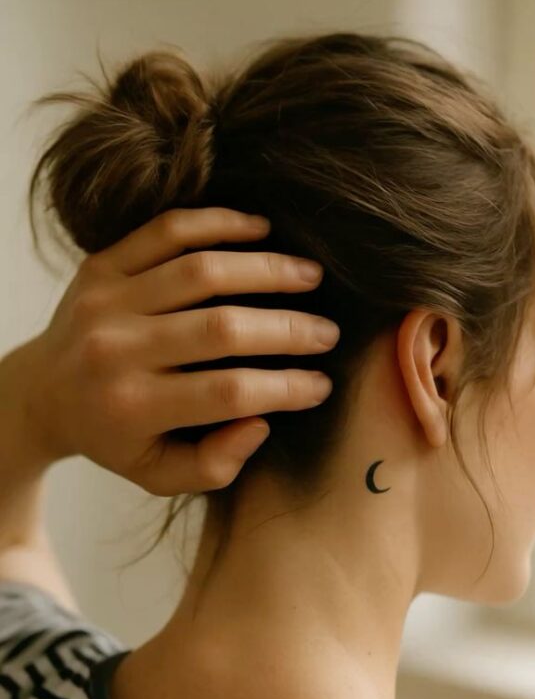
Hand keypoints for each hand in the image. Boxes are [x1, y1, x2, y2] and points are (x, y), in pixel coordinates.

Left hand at [20, 207, 338, 494]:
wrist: (43, 393)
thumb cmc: (115, 438)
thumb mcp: (158, 474)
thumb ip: (214, 464)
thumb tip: (261, 422)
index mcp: (133, 408)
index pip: (228, 393)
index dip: (286, 387)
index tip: (322, 384)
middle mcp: (116, 351)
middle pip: (222, 329)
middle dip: (288, 329)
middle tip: (328, 331)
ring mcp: (106, 301)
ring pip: (200, 271)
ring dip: (266, 269)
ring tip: (310, 274)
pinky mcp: (101, 264)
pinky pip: (167, 231)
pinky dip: (219, 224)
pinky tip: (261, 231)